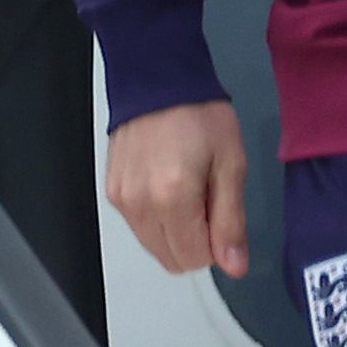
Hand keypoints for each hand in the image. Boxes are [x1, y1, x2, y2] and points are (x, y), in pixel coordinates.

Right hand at [107, 99, 252, 279]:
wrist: (158, 81)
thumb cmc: (199, 116)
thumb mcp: (231, 165)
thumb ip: (231, 221)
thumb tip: (234, 266)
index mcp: (172, 198)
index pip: (195, 258)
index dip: (216, 244)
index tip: (220, 210)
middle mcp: (140, 204)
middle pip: (172, 259)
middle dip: (195, 241)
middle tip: (205, 199)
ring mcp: (121, 199)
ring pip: (154, 246)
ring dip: (175, 231)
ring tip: (186, 189)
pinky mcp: (112, 192)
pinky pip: (139, 226)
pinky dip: (157, 218)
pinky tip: (166, 184)